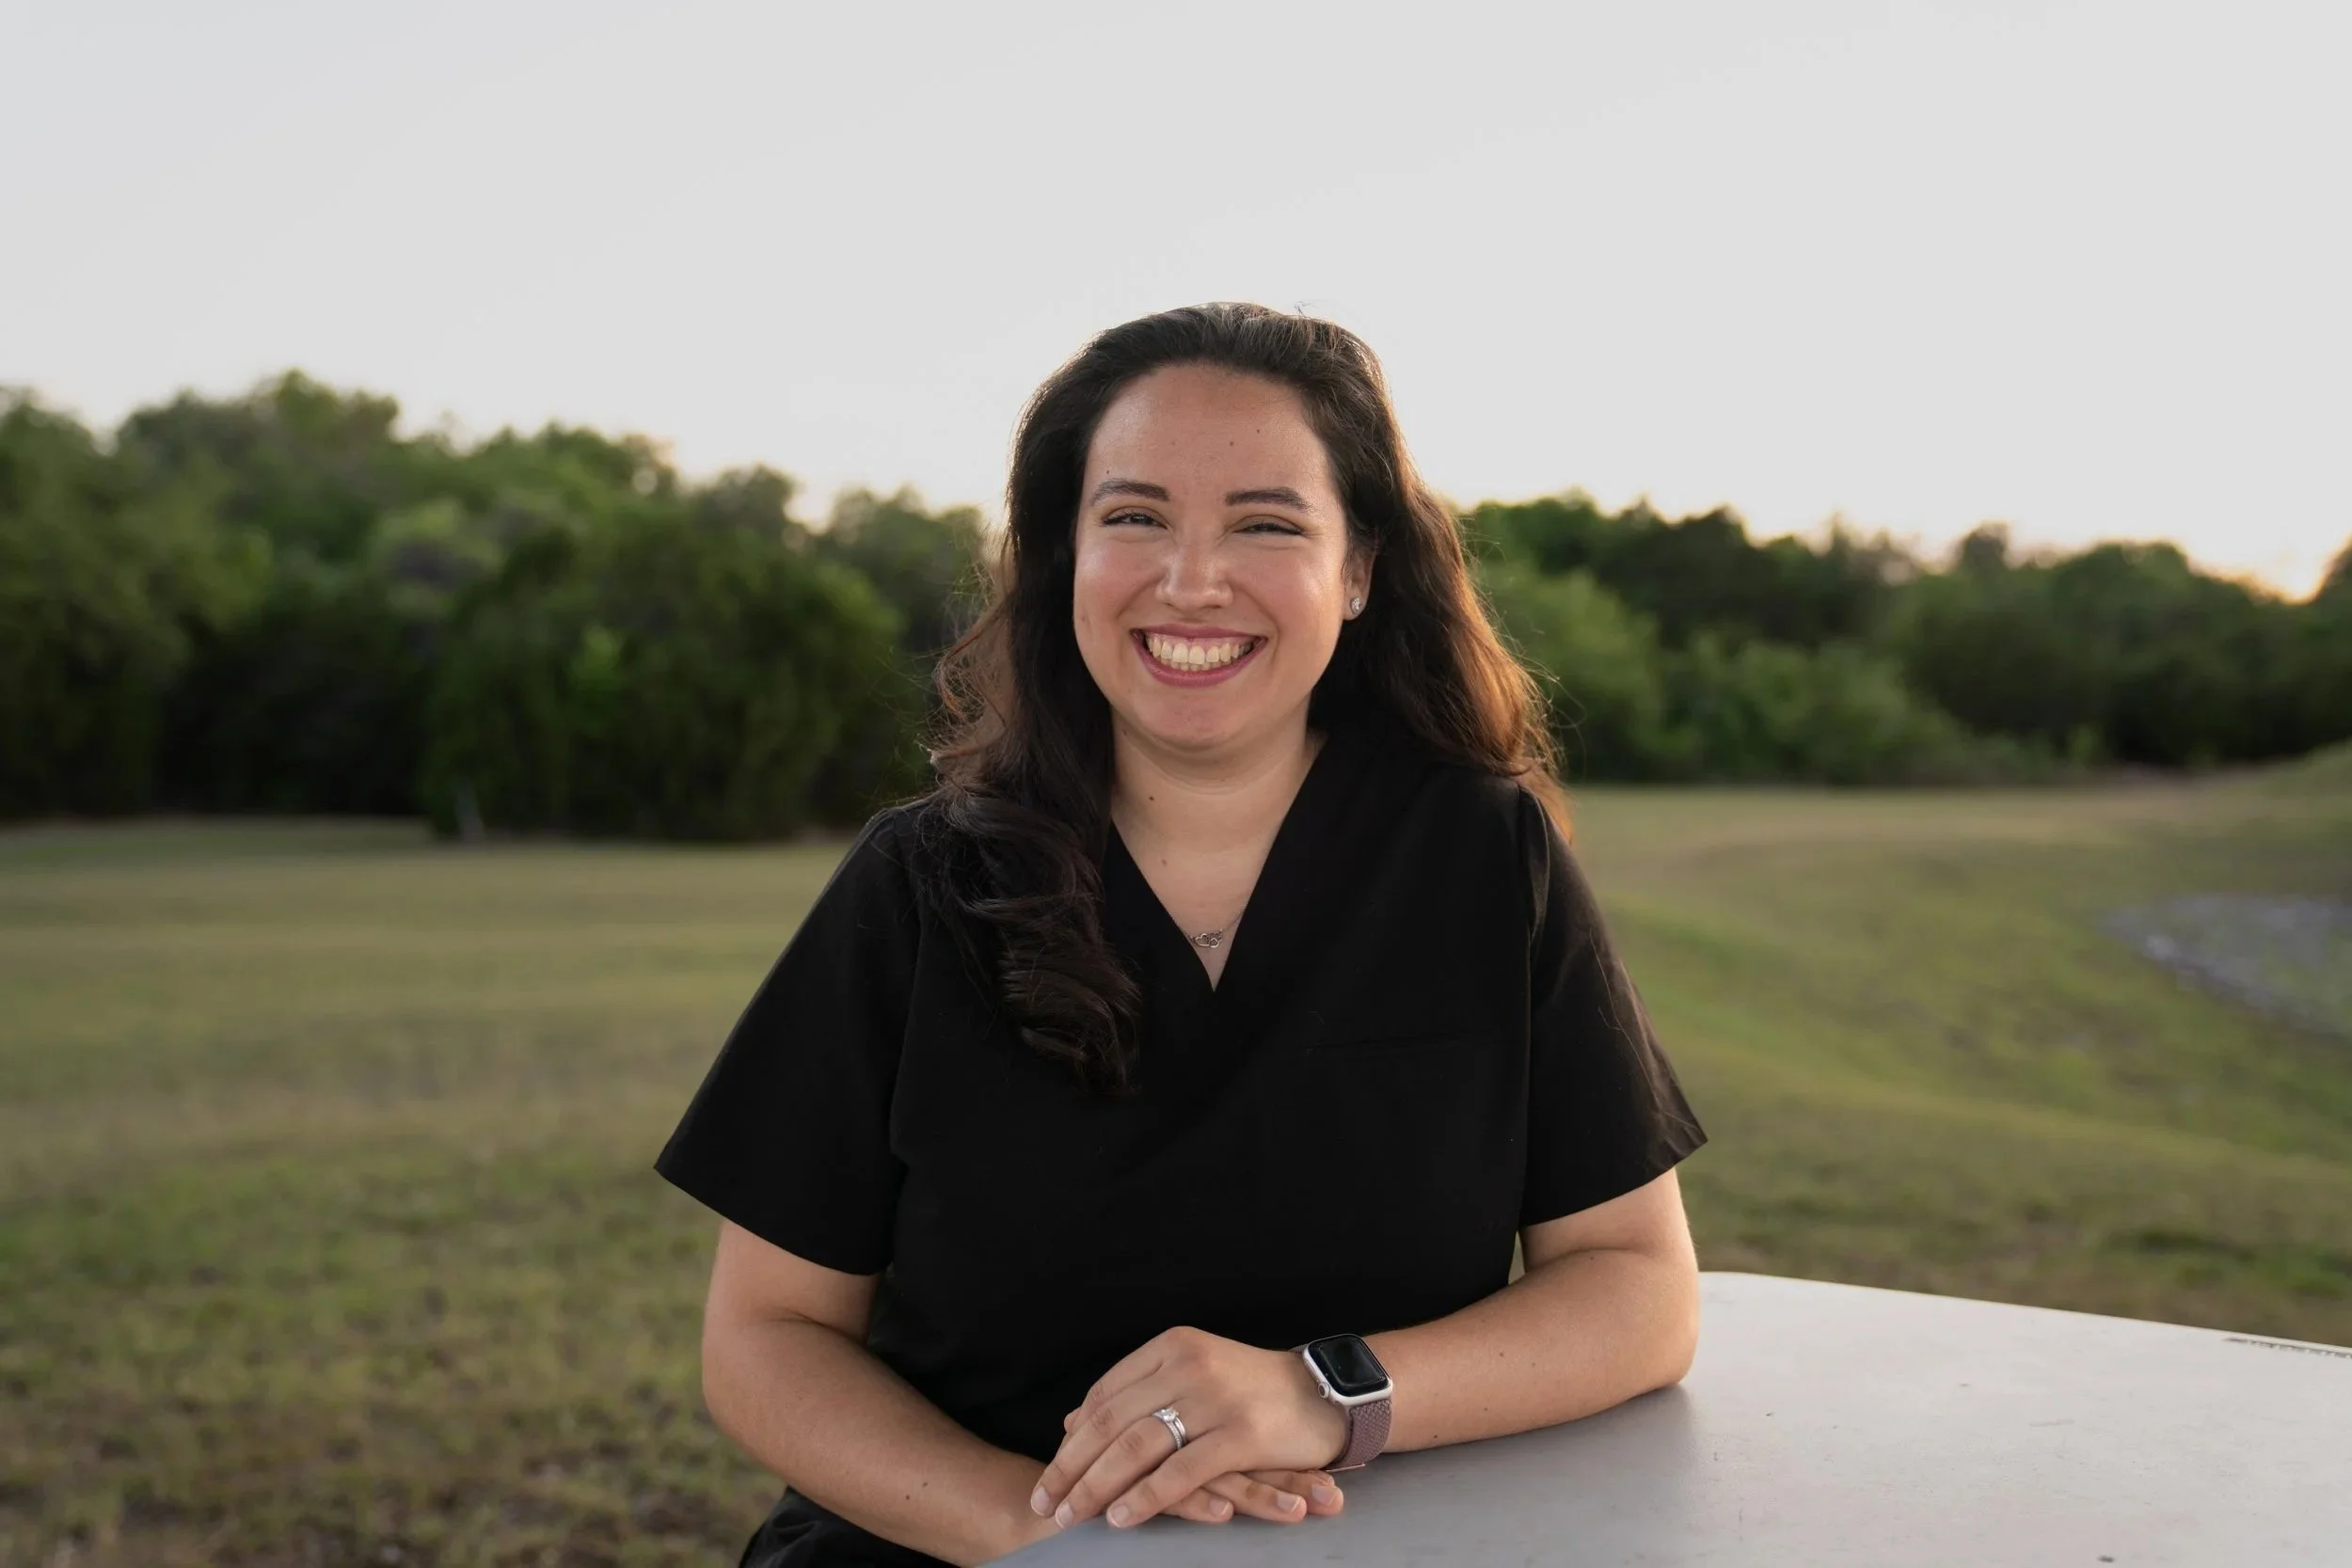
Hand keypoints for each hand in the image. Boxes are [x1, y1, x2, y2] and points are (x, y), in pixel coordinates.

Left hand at [1029, 1326, 1348, 1530]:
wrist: (1325, 1395)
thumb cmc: (1252, 1391)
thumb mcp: (1190, 1376)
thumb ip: (1135, 1394)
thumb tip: (1073, 1420)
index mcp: (1171, 1347)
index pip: (1104, 1394)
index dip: (1072, 1439)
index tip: (1050, 1474)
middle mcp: (1188, 1365)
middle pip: (1111, 1421)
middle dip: (1071, 1467)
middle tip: (1044, 1502)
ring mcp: (1215, 1398)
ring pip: (1136, 1447)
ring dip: (1096, 1486)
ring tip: (1071, 1516)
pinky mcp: (1241, 1434)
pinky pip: (1179, 1471)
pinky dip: (1145, 1497)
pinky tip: (1121, 1517)